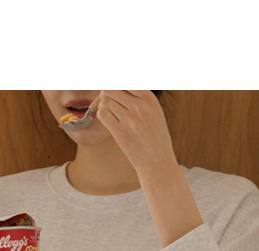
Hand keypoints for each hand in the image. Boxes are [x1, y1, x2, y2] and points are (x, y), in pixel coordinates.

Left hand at [93, 95, 198, 249]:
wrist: (157, 162)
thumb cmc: (154, 136)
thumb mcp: (153, 111)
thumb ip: (139, 96)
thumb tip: (118, 85)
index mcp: (149, 99)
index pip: (126, 81)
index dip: (117, 84)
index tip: (114, 89)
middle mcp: (140, 107)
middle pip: (112, 88)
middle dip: (107, 93)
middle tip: (108, 100)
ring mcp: (130, 120)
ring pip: (105, 100)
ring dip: (103, 104)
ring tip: (110, 112)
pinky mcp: (120, 133)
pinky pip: (103, 114)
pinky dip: (101, 114)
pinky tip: (107, 119)